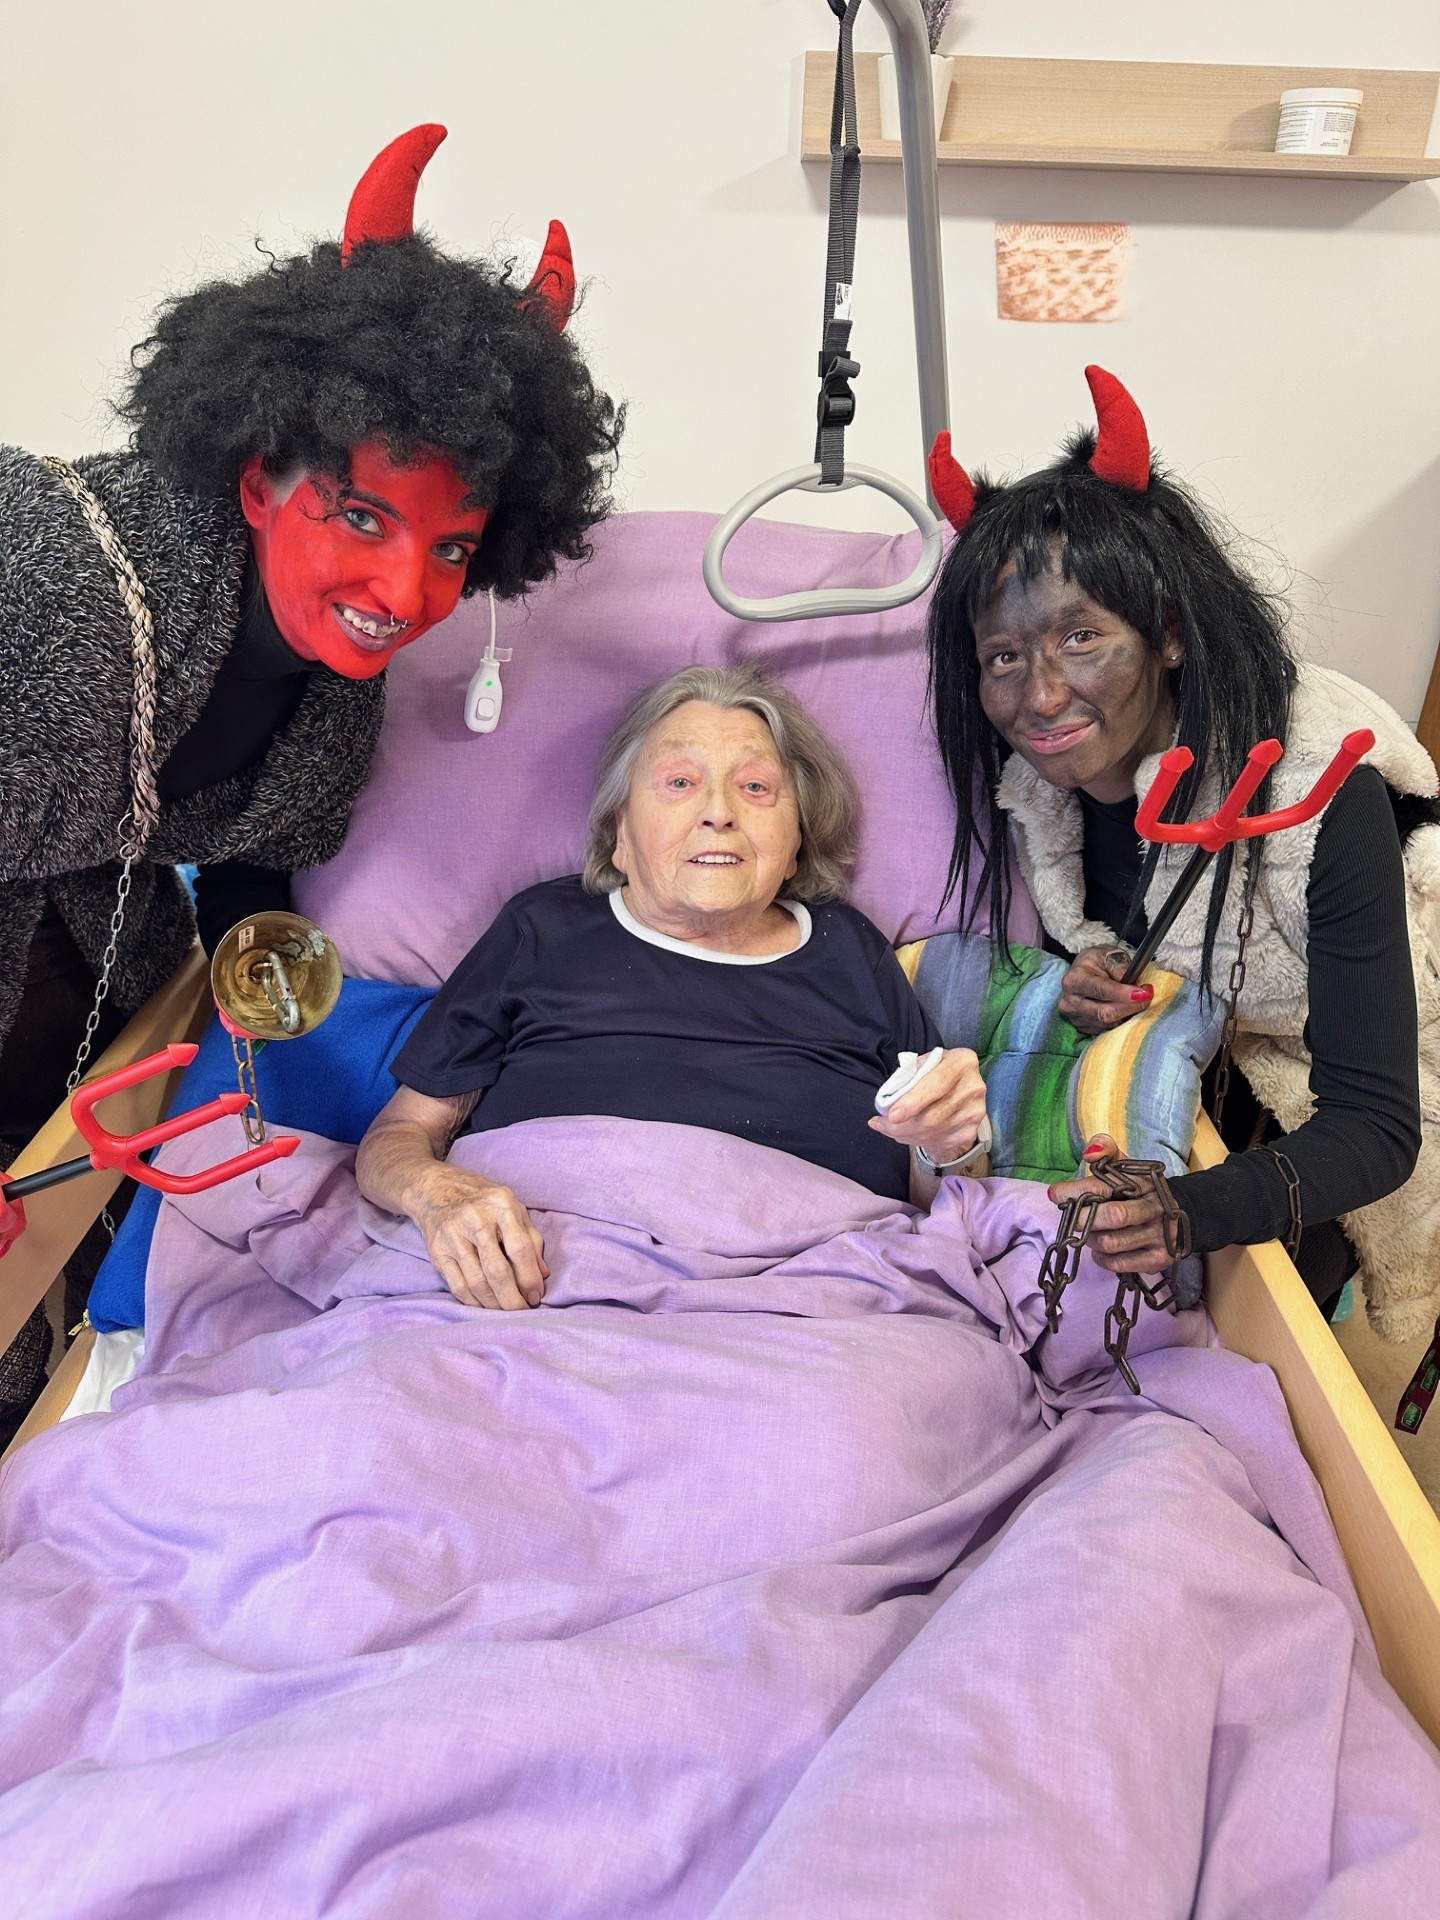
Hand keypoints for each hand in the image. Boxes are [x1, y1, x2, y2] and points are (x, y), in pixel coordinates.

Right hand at [408, 1163, 548, 1309]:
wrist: (437, 1189)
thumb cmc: (484, 1201)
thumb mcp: (513, 1208)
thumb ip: (531, 1239)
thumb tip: (543, 1275)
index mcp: (501, 1204)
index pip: (520, 1248)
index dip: (529, 1277)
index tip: (536, 1296)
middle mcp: (475, 1219)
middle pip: (496, 1270)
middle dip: (512, 1298)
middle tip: (522, 1311)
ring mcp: (453, 1235)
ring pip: (476, 1282)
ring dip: (493, 1304)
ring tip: (505, 1312)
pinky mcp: (437, 1251)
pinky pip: (457, 1286)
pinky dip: (473, 1302)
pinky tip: (485, 1306)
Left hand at [869, 1047, 986, 1166]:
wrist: (957, 1091)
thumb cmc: (935, 1074)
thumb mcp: (925, 1065)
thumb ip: (910, 1076)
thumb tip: (888, 1098)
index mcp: (962, 1062)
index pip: (937, 1084)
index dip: (913, 1101)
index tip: (893, 1115)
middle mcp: (973, 1086)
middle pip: (934, 1115)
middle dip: (903, 1125)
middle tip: (883, 1124)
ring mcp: (974, 1111)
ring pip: (934, 1132)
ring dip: (906, 1134)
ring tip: (891, 1128)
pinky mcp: (970, 1131)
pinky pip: (939, 1142)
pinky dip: (916, 1140)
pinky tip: (906, 1134)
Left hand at [1046, 1135, 1176, 1275]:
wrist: (1180, 1215)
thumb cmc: (1141, 1189)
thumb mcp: (1126, 1166)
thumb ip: (1106, 1149)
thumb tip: (1089, 1153)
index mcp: (1145, 1182)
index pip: (1105, 1186)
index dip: (1076, 1191)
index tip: (1055, 1194)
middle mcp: (1155, 1208)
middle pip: (1112, 1217)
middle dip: (1082, 1218)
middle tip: (1071, 1219)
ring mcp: (1160, 1236)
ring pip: (1111, 1243)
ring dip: (1091, 1239)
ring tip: (1089, 1233)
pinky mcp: (1158, 1260)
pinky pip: (1118, 1264)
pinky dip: (1101, 1258)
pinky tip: (1101, 1249)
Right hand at [1059, 947, 1153, 1037]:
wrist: (1082, 972)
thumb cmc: (1096, 962)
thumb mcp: (1107, 954)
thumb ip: (1118, 965)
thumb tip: (1129, 978)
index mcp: (1073, 980)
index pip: (1100, 990)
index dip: (1123, 993)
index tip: (1143, 992)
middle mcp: (1070, 1002)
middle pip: (1104, 1013)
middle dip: (1131, 1006)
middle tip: (1147, 996)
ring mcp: (1075, 1017)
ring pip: (1108, 1024)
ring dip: (1129, 1013)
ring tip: (1139, 999)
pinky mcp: (1083, 1028)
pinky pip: (1108, 1029)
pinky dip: (1122, 1020)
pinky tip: (1127, 1008)